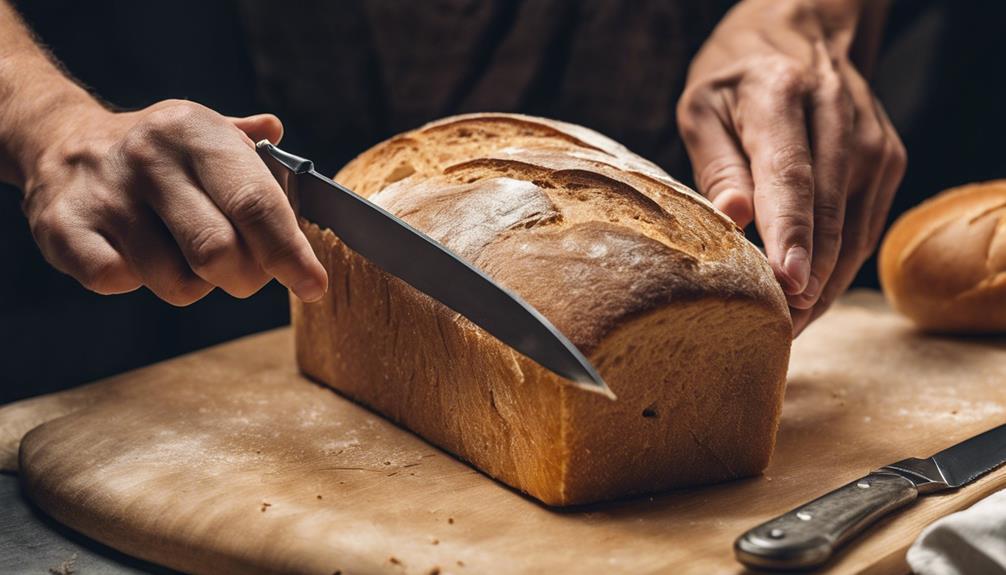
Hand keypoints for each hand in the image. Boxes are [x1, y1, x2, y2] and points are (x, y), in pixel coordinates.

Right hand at [19, 99, 327, 304]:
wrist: (63, 141)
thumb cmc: (163, 154)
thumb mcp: (208, 134)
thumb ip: (253, 150)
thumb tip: (276, 133)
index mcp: (195, 131)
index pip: (255, 204)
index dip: (290, 253)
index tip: (314, 285)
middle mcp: (149, 157)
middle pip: (219, 253)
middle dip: (245, 278)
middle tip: (244, 273)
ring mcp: (105, 193)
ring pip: (176, 282)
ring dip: (193, 284)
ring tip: (180, 252)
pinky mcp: (63, 226)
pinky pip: (119, 282)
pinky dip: (136, 281)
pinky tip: (134, 254)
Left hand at [677, 0, 905, 333]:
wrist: (802, 34)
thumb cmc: (737, 77)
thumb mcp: (702, 108)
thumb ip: (717, 166)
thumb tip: (734, 221)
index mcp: (783, 96)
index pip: (793, 176)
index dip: (792, 235)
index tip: (788, 283)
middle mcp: (840, 118)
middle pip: (829, 213)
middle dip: (806, 280)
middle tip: (775, 331)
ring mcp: (873, 142)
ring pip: (852, 231)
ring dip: (823, 286)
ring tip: (788, 328)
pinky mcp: (888, 162)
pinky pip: (863, 229)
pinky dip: (838, 267)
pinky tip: (810, 297)